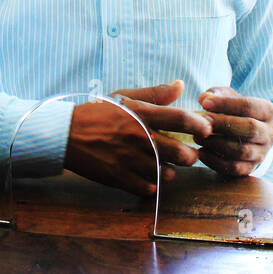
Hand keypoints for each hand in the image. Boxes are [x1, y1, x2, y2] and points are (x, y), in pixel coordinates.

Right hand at [64, 79, 211, 195]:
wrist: (65, 135)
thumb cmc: (98, 113)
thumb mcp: (124, 97)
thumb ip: (154, 94)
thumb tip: (181, 86)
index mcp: (141, 114)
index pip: (180, 119)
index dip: (200, 125)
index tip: (207, 130)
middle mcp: (138, 137)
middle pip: (180, 152)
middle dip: (190, 156)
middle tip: (189, 155)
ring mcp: (128, 160)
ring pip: (166, 173)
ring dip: (171, 172)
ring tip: (167, 166)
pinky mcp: (119, 178)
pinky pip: (148, 188)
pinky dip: (153, 184)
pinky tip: (149, 177)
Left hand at [194, 88, 272, 176]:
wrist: (247, 133)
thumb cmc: (235, 111)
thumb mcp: (229, 97)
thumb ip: (216, 94)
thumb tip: (204, 99)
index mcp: (268, 111)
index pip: (248, 106)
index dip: (225, 104)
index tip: (204, 104)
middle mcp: (270, 133)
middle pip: (249, 128)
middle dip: (222, 125)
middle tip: (202, 123)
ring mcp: (263, 153)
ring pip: (242, 151)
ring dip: (217, 144)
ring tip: (198, 137)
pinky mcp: (252, 168)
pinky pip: (235, 168)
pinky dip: (216, 162)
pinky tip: (201, 152)